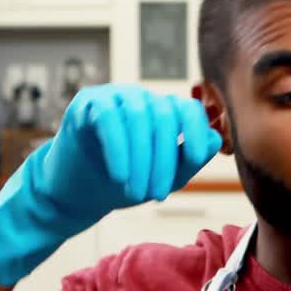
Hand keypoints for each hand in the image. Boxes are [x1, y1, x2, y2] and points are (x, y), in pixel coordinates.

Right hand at [0, 85, 221, 285]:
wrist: (76, 194)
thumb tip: (214, 138)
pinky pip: (108, 119)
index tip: (192, 160)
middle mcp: (140, 99)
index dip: (194, 132)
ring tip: (136, 192)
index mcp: (162, 112)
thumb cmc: (122, 184)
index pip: (187, 109)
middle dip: (164, 160)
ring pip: (137, 116)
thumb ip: (189, 159)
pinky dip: (118, 150)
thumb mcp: (163, 177)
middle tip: (157, 194)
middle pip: (163, 116)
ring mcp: (113, 96)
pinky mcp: (87, 103)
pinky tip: (119, 176)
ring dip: (140, 159)